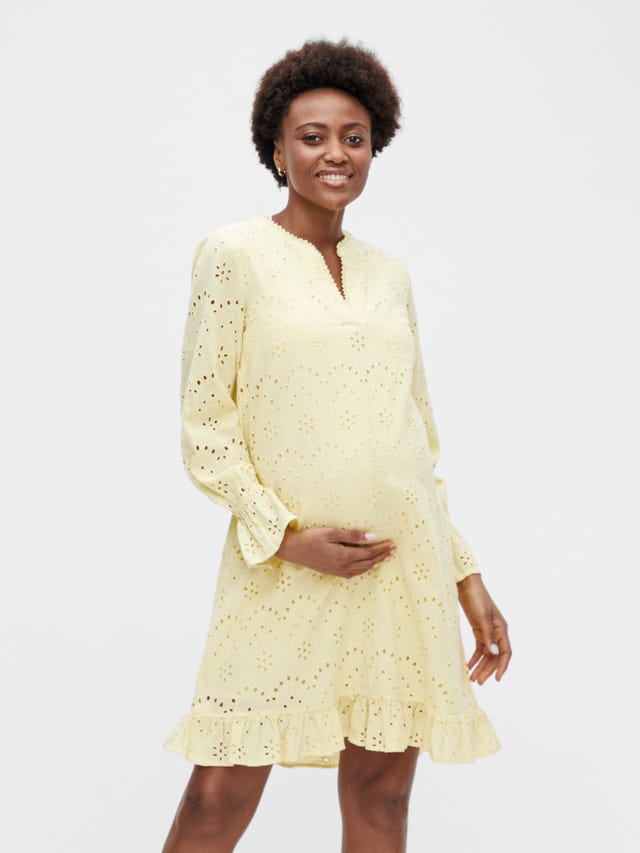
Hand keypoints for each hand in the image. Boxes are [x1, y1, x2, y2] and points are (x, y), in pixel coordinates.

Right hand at [275, 526, 395, 577]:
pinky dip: (363, 570)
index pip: (368, 553)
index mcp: (344, 556)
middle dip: (382, 556)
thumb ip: (353, 535)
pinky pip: (353, 573)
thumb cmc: (310, 538)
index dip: (381, 548)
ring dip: (374, 563)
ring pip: (362, 569)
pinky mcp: (332, 572)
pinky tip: (365, 566)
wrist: (292, 550)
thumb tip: (372, 537)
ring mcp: (337, 571)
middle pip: (368, 562)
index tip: (392, 544)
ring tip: (384, 558)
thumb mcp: (332, 533)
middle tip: (393, 551)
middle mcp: (343, 566)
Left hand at [457, 573, 511, 683]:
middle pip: (495, 656)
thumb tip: (494, 653)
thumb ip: (488, 635)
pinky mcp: (478, 630)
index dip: (503, 666)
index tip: (498, 679)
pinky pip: (479, 648)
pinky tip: (469, 666)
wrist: (466, 586)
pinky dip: (474, 658)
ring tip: (473, 678)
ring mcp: (488, 632)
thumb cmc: (476, 599)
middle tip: (478, 682)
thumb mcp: (482, 617)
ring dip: (480, 666)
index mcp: (502, 629)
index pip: (506, 652)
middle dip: (488, 670)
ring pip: (486, 654)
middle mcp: (497, 632)